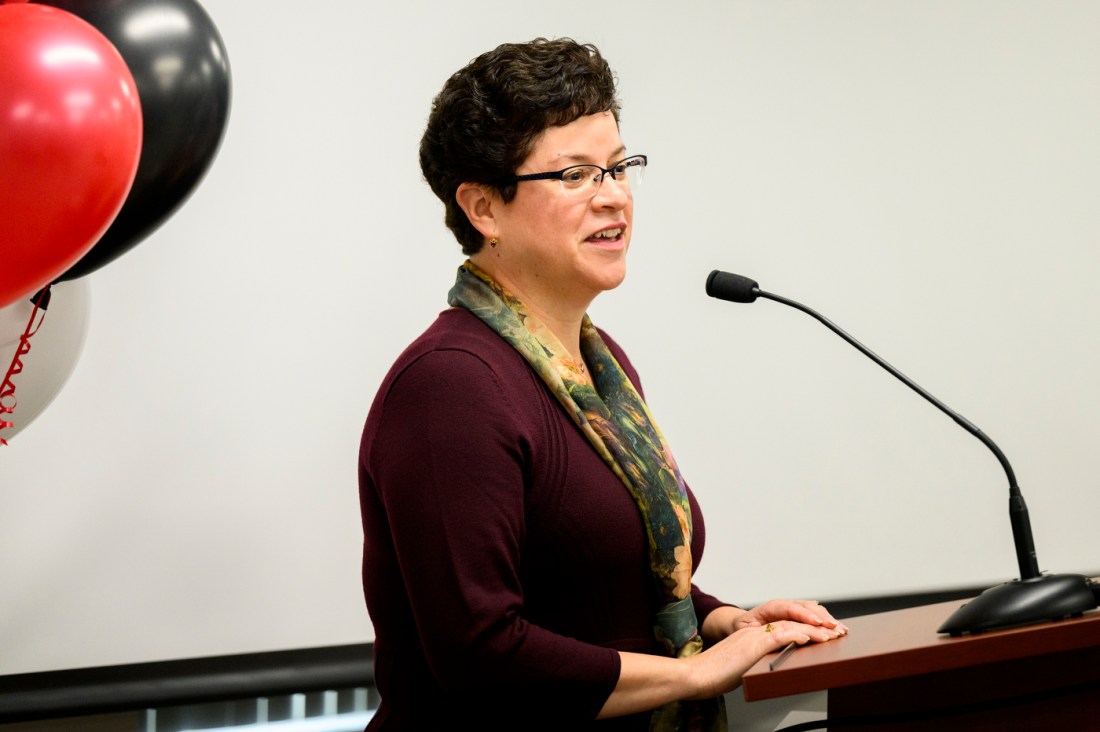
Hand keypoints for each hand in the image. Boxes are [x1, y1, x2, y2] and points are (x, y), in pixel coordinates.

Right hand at [684, 614, 843, 699]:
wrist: (695, 675)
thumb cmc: (712, 676)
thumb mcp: (739, 667)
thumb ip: (753, 663)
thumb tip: (765, 672)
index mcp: (751, 636)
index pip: (784, 625)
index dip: (806, 627)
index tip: (824, 633)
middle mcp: (754, 631)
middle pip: (791, 622)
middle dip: (816, 626)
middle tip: (836, 630)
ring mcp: (754, 636)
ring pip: (789, 626)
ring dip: (813, 629)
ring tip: (831, 634)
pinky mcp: (753, 645)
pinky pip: (779, 636)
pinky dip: (797, 635)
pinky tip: (809, 637)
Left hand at [734, 599, 848, 635]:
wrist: (739, 625)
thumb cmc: (742, 631)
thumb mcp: (745, 632)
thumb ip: (759, 632)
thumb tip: (775, 636)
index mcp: (768, 608)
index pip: (788, 608)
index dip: (804, 615)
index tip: (817, 623)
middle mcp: (781, 606)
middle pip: (805, 607)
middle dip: (822, 618)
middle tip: (836, 629)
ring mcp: (790, 609)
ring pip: (811, 610)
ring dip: (827, 619)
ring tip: (841, 629)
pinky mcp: (796, 616)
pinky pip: (812, 614)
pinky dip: (824, 620)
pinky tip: (835, 625)